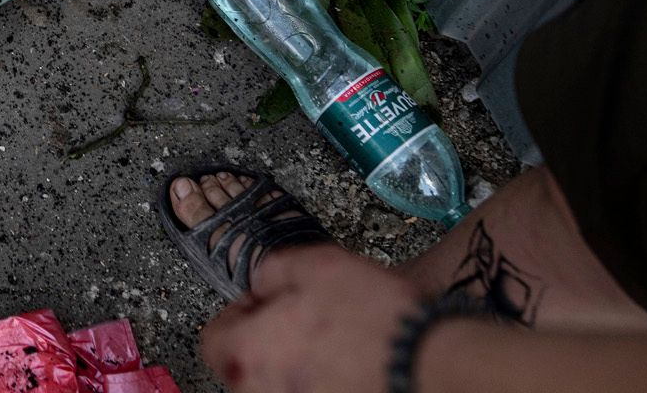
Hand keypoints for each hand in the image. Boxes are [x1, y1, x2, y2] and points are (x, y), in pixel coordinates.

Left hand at [200, 245, 422, 392]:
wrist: (434, 367)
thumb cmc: (376, 318)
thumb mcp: (317, 266)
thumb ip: (272, 271)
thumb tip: (261, 285)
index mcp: (248, 354)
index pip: (212, 340)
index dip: (238, 314)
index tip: (266, 303)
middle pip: (244, 367)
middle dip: (267, 343)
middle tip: (305, 322)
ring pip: (278, 386)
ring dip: (294, 368)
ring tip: (335, 347)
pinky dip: (320, 384)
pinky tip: (351, 369)